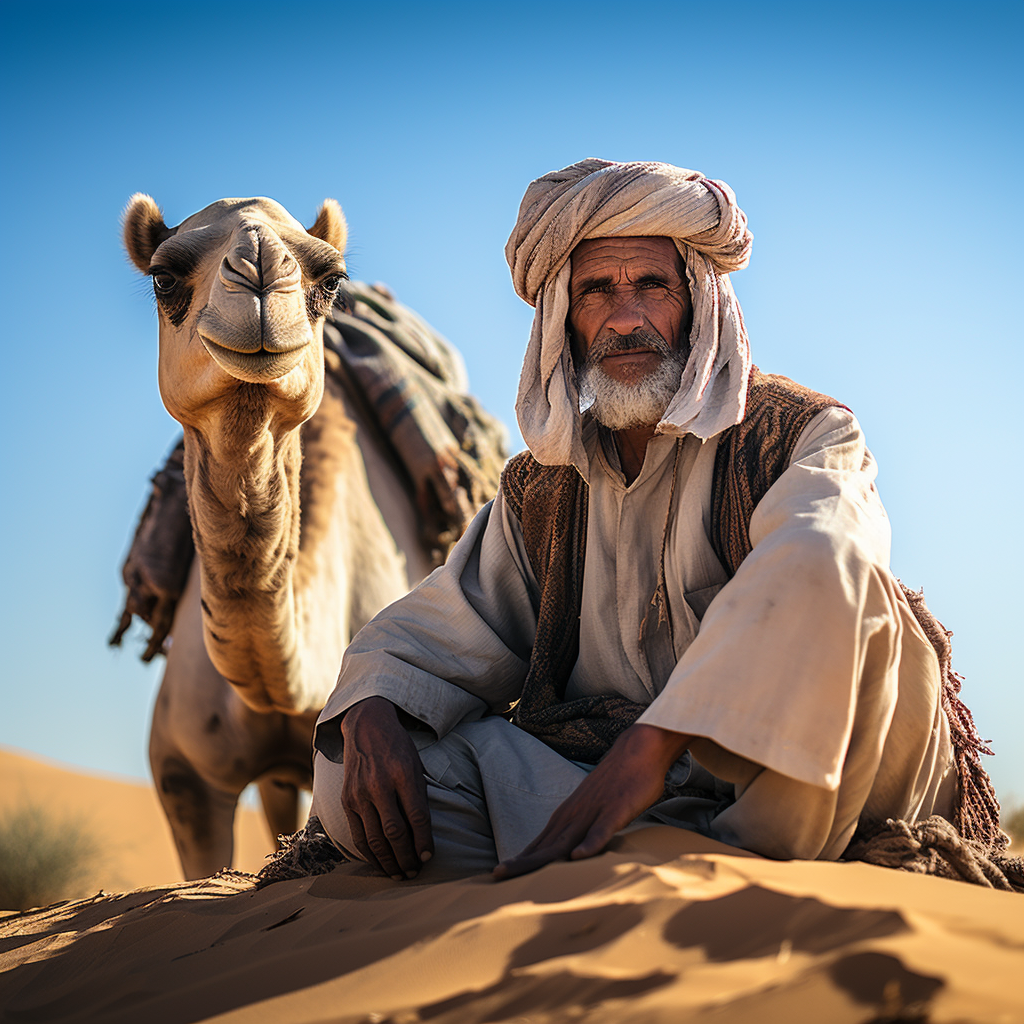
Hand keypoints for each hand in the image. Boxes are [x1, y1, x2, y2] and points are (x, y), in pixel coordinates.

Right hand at [340, 697, 433, 879]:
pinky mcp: (347, 799)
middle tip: (415, 873)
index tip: (429, 857)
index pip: (417, 817)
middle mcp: (380, 784)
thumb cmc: (398, 748)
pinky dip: (369, 853)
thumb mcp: (416, 765)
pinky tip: (379, 862)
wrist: (366, 727)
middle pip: (395, 832)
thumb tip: (424, 835)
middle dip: (406, 858)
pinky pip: (358, 834)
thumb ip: (419, 796)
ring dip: (388, 862)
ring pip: (374, 838)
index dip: (424, 841)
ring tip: (399, 874)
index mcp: (403, 773)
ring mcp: (360, 793)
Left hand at [493, 724, 690, 880]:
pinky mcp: (615, 810)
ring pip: (564, 841)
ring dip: (541, 858)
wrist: (638, 750)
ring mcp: (593, 812)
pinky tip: (579, 857)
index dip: (519, 860)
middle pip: (544, 846)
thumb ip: (581, 830)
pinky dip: (590, 844)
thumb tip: (571, 852)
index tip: (498, 876)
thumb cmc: (616, 783)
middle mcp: (574, 815)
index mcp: (567, 816)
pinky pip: (601, 830)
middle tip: (495, 877)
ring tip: (520, 872)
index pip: (539, 844)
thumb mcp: (592, 808)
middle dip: (520, 863)